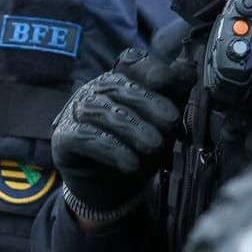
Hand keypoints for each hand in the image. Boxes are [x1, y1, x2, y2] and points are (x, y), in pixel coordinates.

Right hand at [51, 28, 197, 219]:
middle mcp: (94, 90)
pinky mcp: (64, 137)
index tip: (167, 81)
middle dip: (148, 104)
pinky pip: (84, 137)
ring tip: (153, 147)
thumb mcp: (163, 123)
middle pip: (118, 87)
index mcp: (120, 80)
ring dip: (131, 129)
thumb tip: (188, 69)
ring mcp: (76, 112)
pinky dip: (110, 149)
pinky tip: (130, 163)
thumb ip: (175, 96)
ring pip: (101, 111)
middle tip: (171, 125)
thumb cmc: (138, 149)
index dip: (149, 67)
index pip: (131, 62)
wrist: (112, 189)